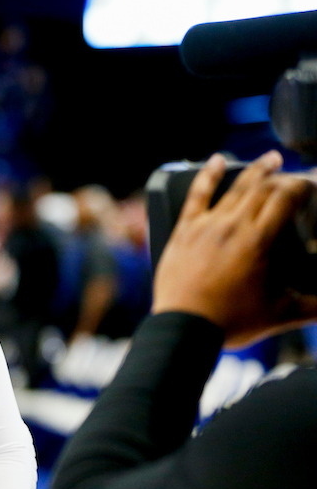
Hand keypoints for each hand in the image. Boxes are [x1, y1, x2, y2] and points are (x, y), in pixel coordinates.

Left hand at [152, 151, 316, 347]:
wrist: (184, 328)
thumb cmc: (231, 322)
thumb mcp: (281, 314)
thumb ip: (315, 307)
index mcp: (258, 241)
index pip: (286, 198)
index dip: (302, 186)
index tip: (311, 186)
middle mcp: (232, 227)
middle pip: (262, 188)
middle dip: (283, 178)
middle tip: (295, 177)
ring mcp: (205, 226)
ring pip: (234, 189)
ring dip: (255, 171)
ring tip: (270, 160)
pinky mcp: (184, 230)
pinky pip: (196, 195)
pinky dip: (207, 175)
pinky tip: (216, 161)